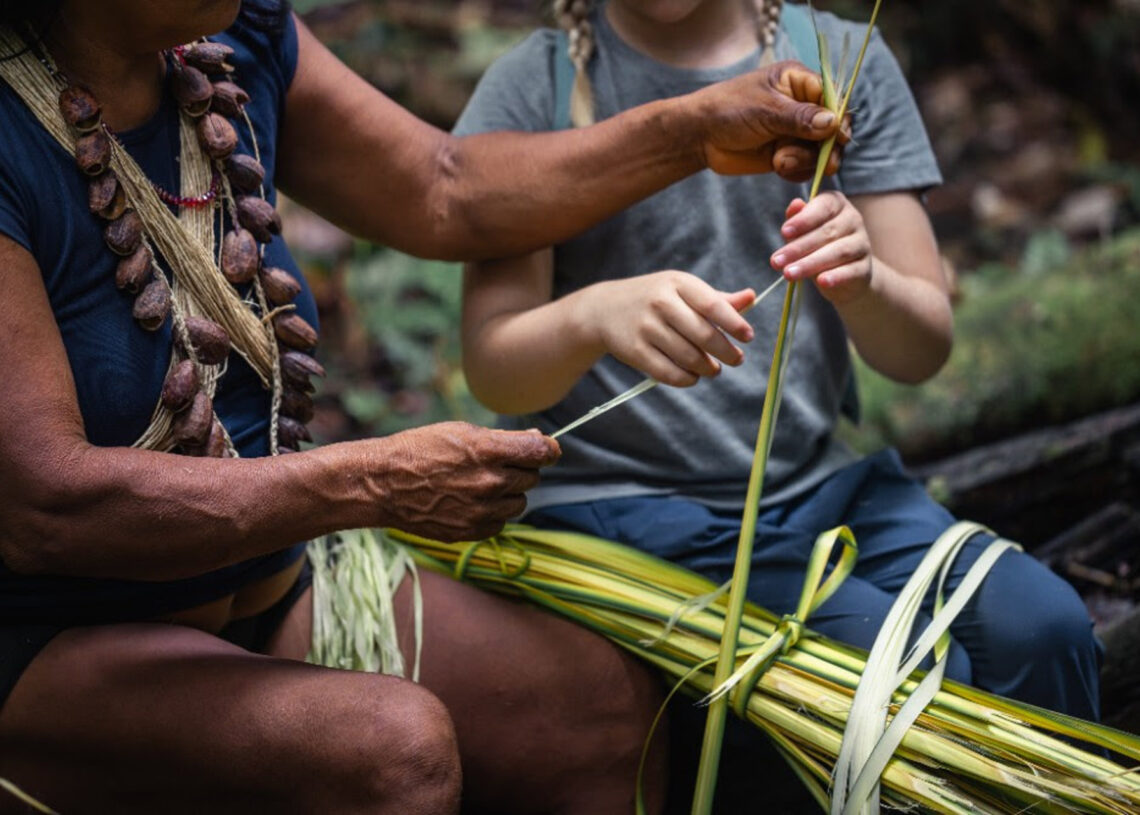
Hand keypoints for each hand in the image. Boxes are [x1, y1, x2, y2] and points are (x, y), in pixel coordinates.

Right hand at [369, 422, 559, 541]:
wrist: (384, 484)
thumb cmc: (420, 450)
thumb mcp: (460, 432)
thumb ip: (503, 439)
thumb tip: (538, 440)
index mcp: (488, 451)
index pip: (541, 451)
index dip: (547, 448)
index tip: (545, 449)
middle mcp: (490, 483)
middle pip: (532, 477)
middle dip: (521, 469)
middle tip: (497, 464)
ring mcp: (482, 510)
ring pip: (520, 502)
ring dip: (509, 493)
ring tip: (481, 484)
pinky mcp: (472, 531)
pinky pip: (501, 522)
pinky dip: (493, 512)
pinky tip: (471, 501)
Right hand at [581, 271, 754, 386]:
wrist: (603, 310)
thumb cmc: (653, 298)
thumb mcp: (681, 289)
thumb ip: (716, 299)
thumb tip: (752, 298)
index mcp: (677, 283)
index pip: (713, 305)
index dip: (734, 324)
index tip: (748, 337)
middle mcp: (661, 303)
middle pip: (704, 335)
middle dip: (726, 352)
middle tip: (736, 359)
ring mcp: (646, 327)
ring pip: (688, 357)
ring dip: (708, 368)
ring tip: (713, 369)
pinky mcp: (635, 351)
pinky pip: (669, 373)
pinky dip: (687, 379)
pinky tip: (693, 376)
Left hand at [686, 60, 847, 178]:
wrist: (700, 136)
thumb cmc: (728, 110)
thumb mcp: (765, 110)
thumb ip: (799, 118)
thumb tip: (832, 122)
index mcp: (800, 82)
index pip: (834, 98)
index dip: (839, 119)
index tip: (837, 137)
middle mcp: (803, 106)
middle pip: (834, 128)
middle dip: (824, 146)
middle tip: (819, 161)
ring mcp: (796, 132)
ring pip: (822, 151)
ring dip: (805, 160)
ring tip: (779, 161)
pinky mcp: (788, 154)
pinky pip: (807, 166)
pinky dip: (797, 171)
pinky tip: (778, 167)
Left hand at [770, 192, 871, 304]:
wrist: (845, 274)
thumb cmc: (818, 246)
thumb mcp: (803, 232)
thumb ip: (797, 219)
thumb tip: (795, 205)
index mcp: (837, 204)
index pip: (823, 207)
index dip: (803, 220)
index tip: (784, 232)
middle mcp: (853, 220)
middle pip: (826, 232)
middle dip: (798, 248)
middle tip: (776, 261)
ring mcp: (862, 244)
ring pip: (838, 252)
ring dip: (810, 264)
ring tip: (789, 274)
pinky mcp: (865, 268)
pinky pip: (851, 271)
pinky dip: (836, 276)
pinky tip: (822, 282)